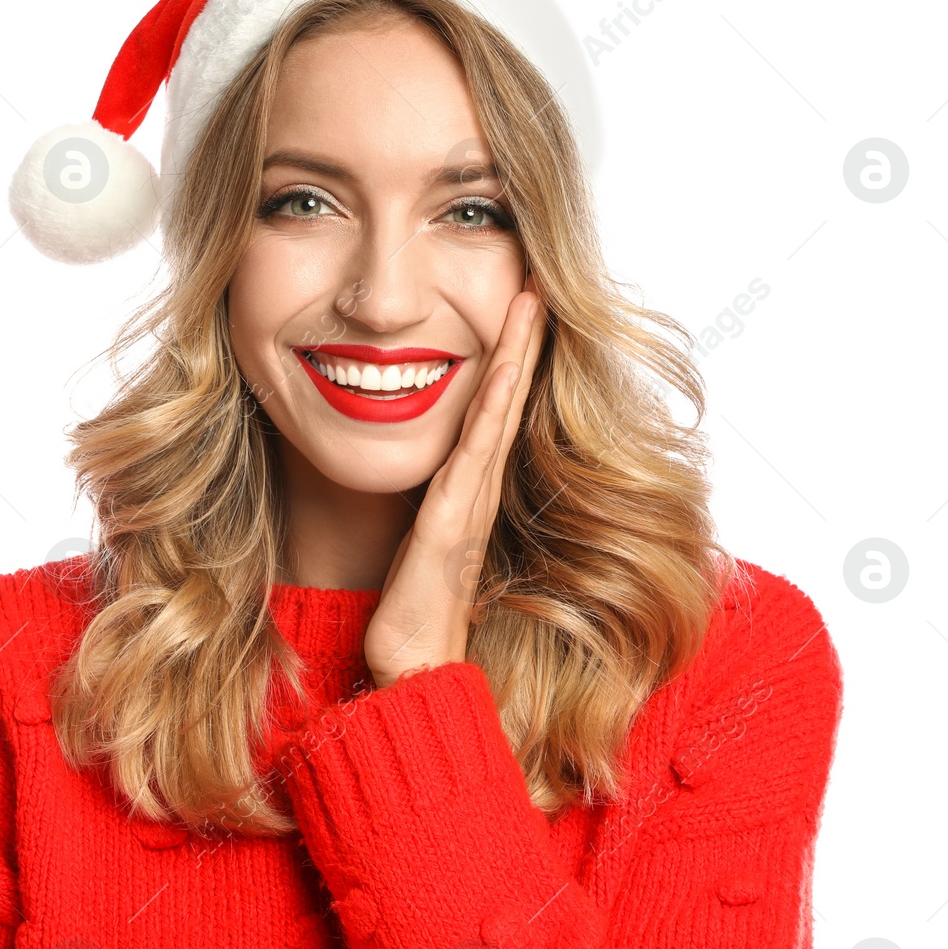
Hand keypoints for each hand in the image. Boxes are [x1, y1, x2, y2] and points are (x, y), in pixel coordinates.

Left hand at [363, 275, 546, 688]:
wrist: (412, 668)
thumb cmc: (411, 611)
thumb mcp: (414, 539)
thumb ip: (423, 503)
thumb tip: (420, 475)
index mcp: (469, 489)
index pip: (493, 407)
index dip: (509, 355)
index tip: (517, 304)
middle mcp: (478, 489)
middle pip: (507, 398)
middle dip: (522, 338)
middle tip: (536, 280)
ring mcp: (470, 503)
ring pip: (498, 412)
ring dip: (515, 355)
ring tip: (529, 301)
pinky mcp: (451, 522)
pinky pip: (475, 451)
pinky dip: (493, 406)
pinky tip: (500, 368)